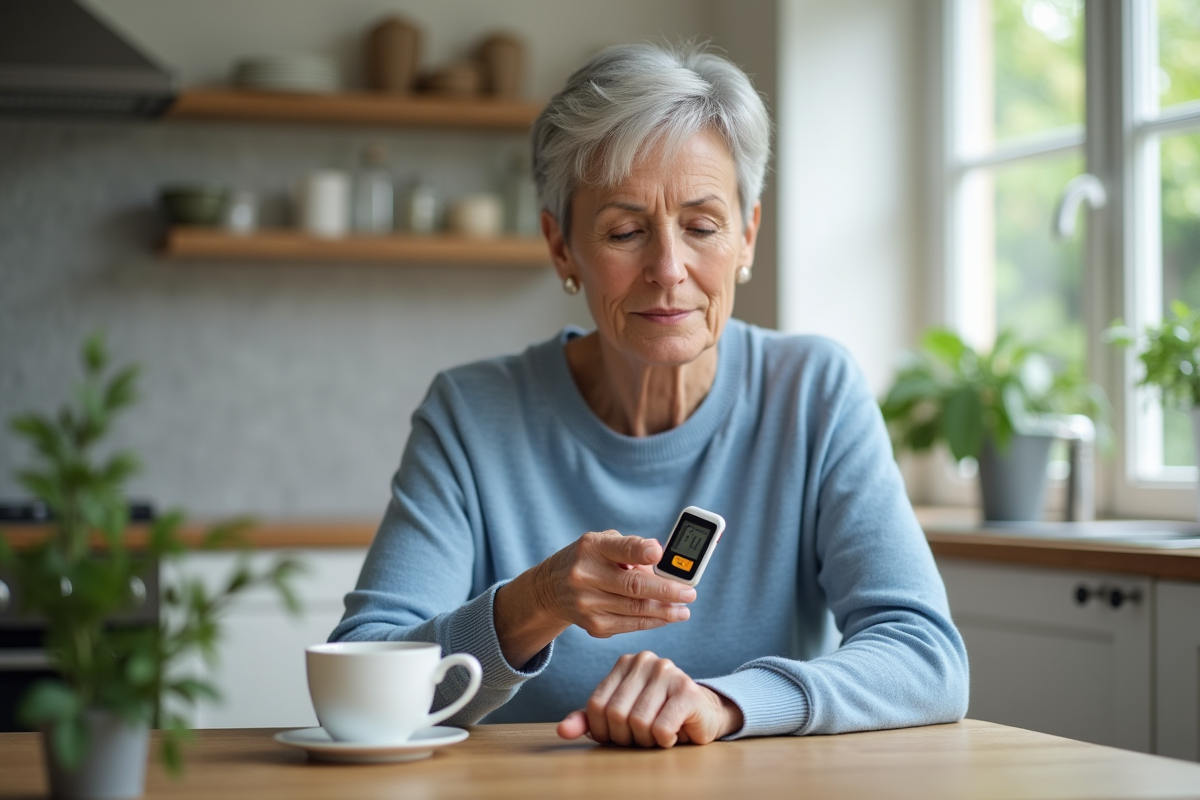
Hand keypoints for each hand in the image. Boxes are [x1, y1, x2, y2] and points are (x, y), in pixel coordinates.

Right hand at [533, 530, 695, 637]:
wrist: (551, 589)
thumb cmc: (588, 560)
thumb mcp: (604, 544)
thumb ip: (632, 550)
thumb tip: (666, 564)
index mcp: (591, 548)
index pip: (620, 549)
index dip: (641, 550)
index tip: (660, 553)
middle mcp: (585, 575)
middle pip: (633, 586)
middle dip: (666, 592)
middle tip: (689, 594)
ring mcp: (587, 604)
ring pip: (635, 610)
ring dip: (665, 612)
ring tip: (683, 610)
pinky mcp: (593, 626)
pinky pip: (630, 625)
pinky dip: (651, 621)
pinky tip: (666, 617)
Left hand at [556, 651, 743, 747]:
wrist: (702, 715)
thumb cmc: (657, 715)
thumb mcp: (620, 716)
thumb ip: (590, 720)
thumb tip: (563, 731)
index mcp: (626, 663)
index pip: (596, 705)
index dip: (604, 731)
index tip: (620, 734)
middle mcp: (646, 661)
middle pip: (616, 714)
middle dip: (626, 737)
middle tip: (643, 736)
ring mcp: (668, 672)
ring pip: (638, 722)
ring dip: (647, 740)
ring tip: (659, 733)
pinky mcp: (687, 691)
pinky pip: (661, 729)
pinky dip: (664, 741)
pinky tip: (674, 733)